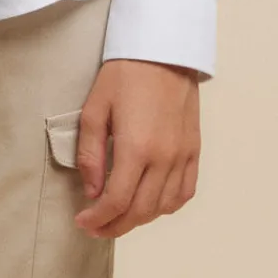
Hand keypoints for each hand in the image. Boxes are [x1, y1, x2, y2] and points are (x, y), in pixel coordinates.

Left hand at [72, 57, 203, 237]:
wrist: (163, 50)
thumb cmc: (125, 75)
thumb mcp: (94, 110)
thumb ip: (91, 155)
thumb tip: (92, 191)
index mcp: (136, 148)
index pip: (117, 201)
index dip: (98, 219)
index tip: (83, 221)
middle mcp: (164, 157)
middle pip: (141, 211)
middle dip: (115, 226)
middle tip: (96, 227)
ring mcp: (183, 155)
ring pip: (164, 206)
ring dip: (139, 219)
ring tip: (119, 217)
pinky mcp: (194, 149)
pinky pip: (185, 191)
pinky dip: (167, 206)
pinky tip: (150, 204)